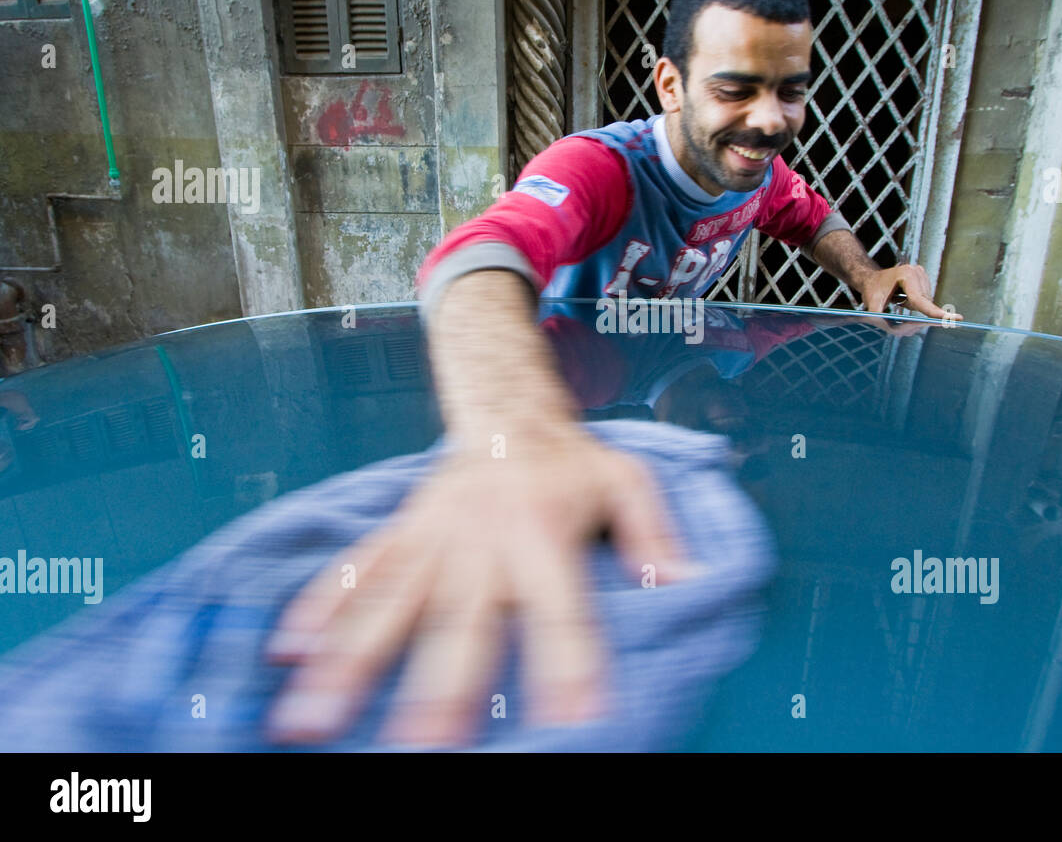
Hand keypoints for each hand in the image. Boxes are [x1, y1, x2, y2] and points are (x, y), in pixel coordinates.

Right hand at [264, 425, 694, 746]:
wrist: (507, 405)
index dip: (565, 667)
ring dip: (349, 659)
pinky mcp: (400, 529)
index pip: (559, 611)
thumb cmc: (572, 460)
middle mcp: (481, 536)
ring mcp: (432, 534)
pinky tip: (289, 651)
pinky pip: (356, 567)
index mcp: (544, 531)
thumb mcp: (628, 478)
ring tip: (314, 714)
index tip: (567, 723)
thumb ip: (654, 532)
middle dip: (438, 685)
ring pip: (388, 601)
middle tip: (421, 744)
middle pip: (458, 619)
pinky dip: (320, 607)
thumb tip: (683, 583)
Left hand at [859, 265, 961, 322]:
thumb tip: (894, 331)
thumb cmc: (871, 291)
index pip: (921, 299)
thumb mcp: (871, 304)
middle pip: (924, 302)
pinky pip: (925, 298)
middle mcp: (917, 272)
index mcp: (906, 275)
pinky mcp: (924, 278)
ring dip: (915, 308)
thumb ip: (878, 317)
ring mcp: (922, 274)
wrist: (871, 278)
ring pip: (926, 302)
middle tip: (901, 316)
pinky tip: (902, 298)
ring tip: (897, 301)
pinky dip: (916, 304)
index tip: (954, 319)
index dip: (935, 312)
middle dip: (916, 314)